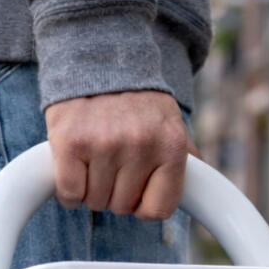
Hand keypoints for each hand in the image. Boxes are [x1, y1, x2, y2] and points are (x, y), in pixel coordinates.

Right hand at [44, 90, 195, 221]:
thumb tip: (201, 192)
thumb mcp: (170, 124)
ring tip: (94, 157)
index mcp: (171, 145)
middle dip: (114, 191)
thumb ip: (184, 159)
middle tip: (111, 161)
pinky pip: (69, 194)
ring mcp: (104, 143)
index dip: (143, 203)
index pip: (158, 210)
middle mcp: (140, 144)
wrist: (100, 57)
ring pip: (94, 202)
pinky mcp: (70, 142)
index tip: (136, 187)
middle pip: (122, 208)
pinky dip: (68, 189)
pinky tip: (73, 167)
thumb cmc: (136, 102)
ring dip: (90, 188)